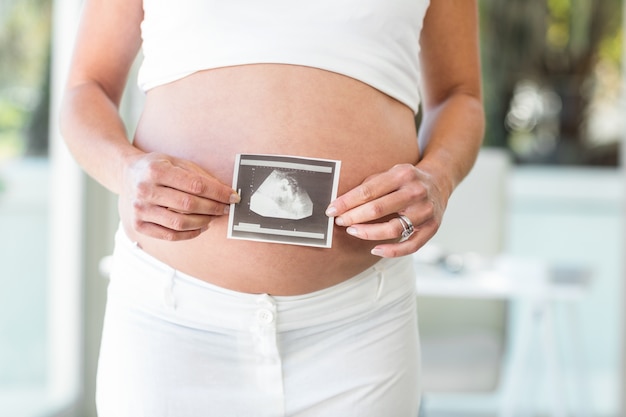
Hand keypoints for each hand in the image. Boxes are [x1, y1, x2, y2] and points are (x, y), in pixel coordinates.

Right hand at [119, 152, 239, 240]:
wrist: (125, 173)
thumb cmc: (156, 167)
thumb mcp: (176, 162)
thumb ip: (199, 175)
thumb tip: (224, 192)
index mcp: (156, 171)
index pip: (195, 185)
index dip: (218, 192)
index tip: (233, 197)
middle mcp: (145, 190)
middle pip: (188, 205)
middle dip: (214, 208)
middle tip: (226, 208)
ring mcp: (140, 210)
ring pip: (180, 223)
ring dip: (203, 222)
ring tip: (213, 217)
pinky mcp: (138, 225)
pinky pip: (169, 235)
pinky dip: (189, 234)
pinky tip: (200, 227)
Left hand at [325, 163, 447, 257]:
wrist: (440, 181)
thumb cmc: (407, 180)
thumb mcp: (390, 173)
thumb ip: (370, 185)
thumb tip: (342, 202)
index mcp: (403, 174)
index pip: (368, 191)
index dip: (347, 202)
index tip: (331, 210)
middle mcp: (416, 192)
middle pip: (378, 209)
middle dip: (353, 217)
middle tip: (339, 221)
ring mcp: (425, 211)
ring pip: (393, 228)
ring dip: (368, 233)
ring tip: (352, 231)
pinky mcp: (432, 228)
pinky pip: (410, 246)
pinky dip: (392, 251)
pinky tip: (375, 250)